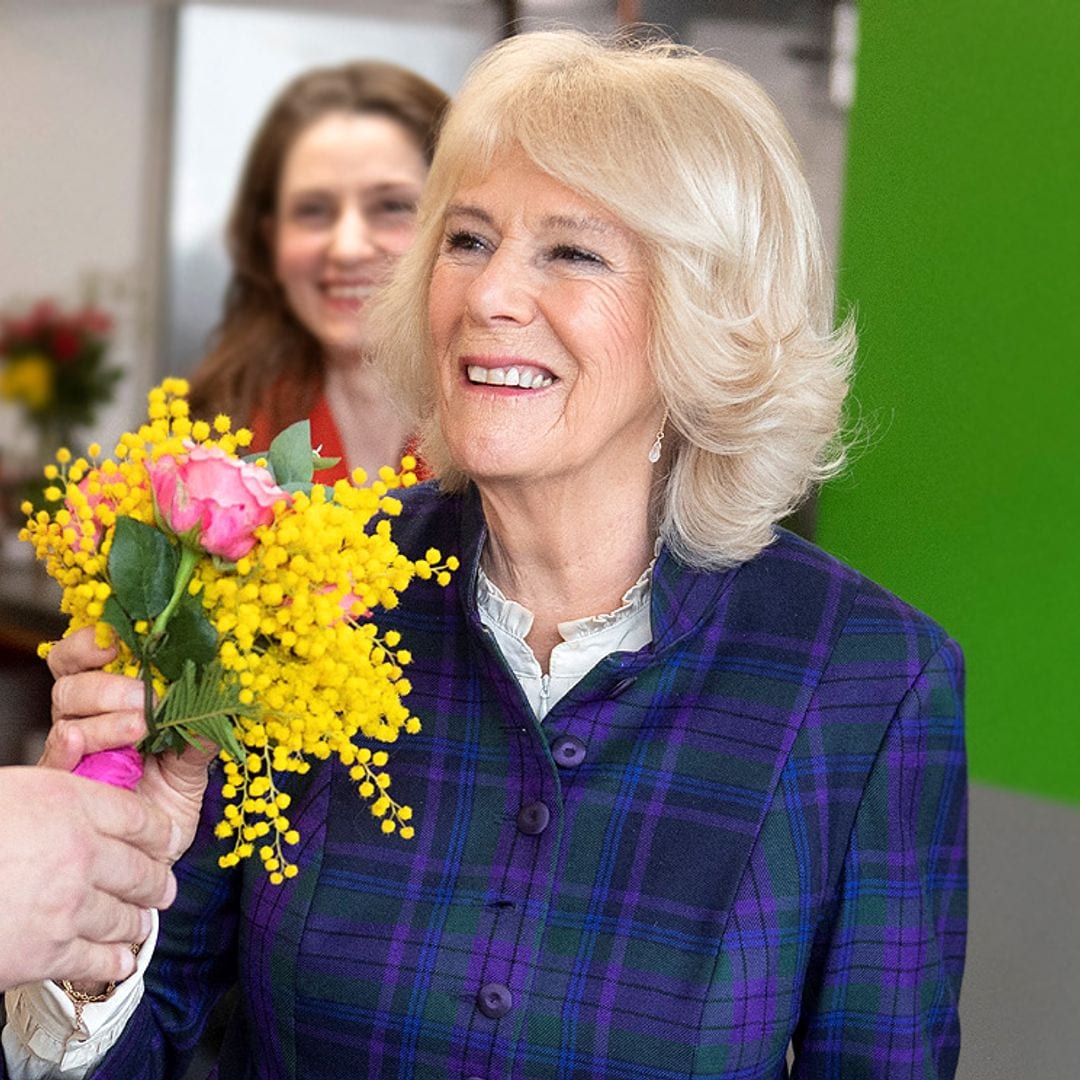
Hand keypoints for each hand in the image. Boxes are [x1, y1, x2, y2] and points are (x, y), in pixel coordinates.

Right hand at [0, 766, 177, 990]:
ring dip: (139, 920)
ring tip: (143, 921)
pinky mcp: (47, 952)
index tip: (167, 841)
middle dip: (158, 880)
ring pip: (126, 915)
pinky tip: (122, 960)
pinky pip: (98, 958)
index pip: (140, 817)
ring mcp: (68, 905)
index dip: (160, 832)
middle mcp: (80, 852)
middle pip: (142, 868)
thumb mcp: (15, 790)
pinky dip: (115, 960)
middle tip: (164, 886)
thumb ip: (60, 795)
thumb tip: (90, 791)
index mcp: (70, 804)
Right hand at [41, 626, 214, 873]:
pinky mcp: (65, 788)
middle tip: (146, 699)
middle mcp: (86, 721)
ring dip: (104, 718)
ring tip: (139, 729)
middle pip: (73, 683)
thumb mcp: (194, 764)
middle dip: (110, 685)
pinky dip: (68, 749)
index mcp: (114, 703)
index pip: (85, 659)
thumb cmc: (169, 801)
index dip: (93, 642)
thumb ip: (202, 735)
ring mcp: (73, 754)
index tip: (119, 639)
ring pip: (67, 717)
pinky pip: (55, 762)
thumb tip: (224, 702)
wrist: (154, 855)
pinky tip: (83, 745)